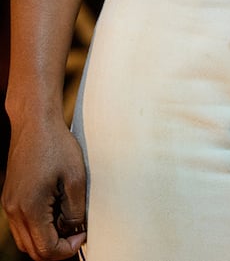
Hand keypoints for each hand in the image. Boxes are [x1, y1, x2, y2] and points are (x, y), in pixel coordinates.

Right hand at [1, 116, 86, 259]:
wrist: (35, 121)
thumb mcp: (76, 178)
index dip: (68, 249)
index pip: (47, 249)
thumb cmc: (57, 144)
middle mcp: (14, 210)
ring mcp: (8, 204)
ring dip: (45, 239)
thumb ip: (76, 211)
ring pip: (25, 240)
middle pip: (33, 251)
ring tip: (65, 219)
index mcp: (30, 208)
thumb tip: (76, 231)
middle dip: (56, 249)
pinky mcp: (9, 197)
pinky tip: (53, 209)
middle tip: (75, 232)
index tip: (82, 235)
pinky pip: (21, 225)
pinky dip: (36, 227)